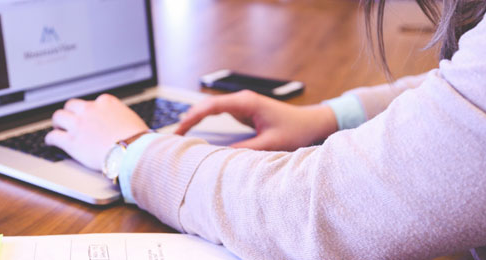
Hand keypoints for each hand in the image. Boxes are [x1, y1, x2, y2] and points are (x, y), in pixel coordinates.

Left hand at [45, 94, 148, 170]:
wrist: (132, 152)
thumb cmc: (138, 139)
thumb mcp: (131, 119)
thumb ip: (120, 117)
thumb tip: (121, 123)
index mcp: (106, 102)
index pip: (92, 102)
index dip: (89, 111)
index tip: (88, 116)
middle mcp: (90, 110)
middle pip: (72, 105)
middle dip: (70, 112)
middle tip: (69, 119)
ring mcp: (79, 125)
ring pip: (59, 117)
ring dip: (58, 122)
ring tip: (58, 128)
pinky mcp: (71, 141)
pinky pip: (54, 136)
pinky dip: (51, 139)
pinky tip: (51, 142)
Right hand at [175, 90, 337, 150]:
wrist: (312, 123)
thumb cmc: (296, 130)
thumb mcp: (270, 144)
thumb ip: (245, 150)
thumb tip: (220, 157)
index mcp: (246, 103)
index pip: (211, 106)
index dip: (192, 117)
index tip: (179, 130)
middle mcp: (242, 100)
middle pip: (206, 106)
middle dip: (188, 119)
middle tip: (172, 136)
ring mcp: (242, 105)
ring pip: (210, 109)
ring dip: (195, 120)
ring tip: (179, 135)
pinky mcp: (243, 111)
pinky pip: (218, 114)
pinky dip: (205, 122)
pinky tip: (195, 131)